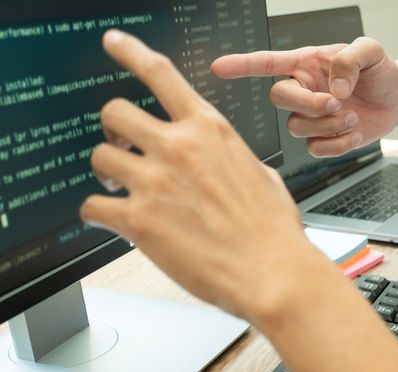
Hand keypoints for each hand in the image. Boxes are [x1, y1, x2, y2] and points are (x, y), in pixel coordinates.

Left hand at [80, 30, 329, 319]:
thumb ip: (228, 159)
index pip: (161, 74)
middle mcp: (178, 147)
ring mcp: (155, 182)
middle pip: (114, 111)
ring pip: (99, 155)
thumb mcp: (260, 175)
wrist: (273, 272)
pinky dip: (97, 212)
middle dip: (113, 128)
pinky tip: (112, 219)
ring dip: (106, 171)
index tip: (114, 42)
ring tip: (121, 187)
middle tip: (122, 144)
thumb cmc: (273, 229)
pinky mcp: (139, 221)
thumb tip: (216, 162)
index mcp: (210, 131)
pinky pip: (92, 205)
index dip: (131, 52)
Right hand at [211, 37, 397, 156]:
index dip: (242, 65)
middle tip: (337, 103)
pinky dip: (337, 145)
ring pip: (297, 128)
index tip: (218, 67)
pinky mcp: (322, 139)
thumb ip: (350, 60)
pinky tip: (354, 134)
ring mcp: (310, 117)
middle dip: (308, 104)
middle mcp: (303, 91)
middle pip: (279, 99)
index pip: (267, 63)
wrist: (396, 99)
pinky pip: (315, 149)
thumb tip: (334, 87)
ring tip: (353, 117)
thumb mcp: (371, 51)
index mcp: (306, 65)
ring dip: (328, 126)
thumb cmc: (380, 71)